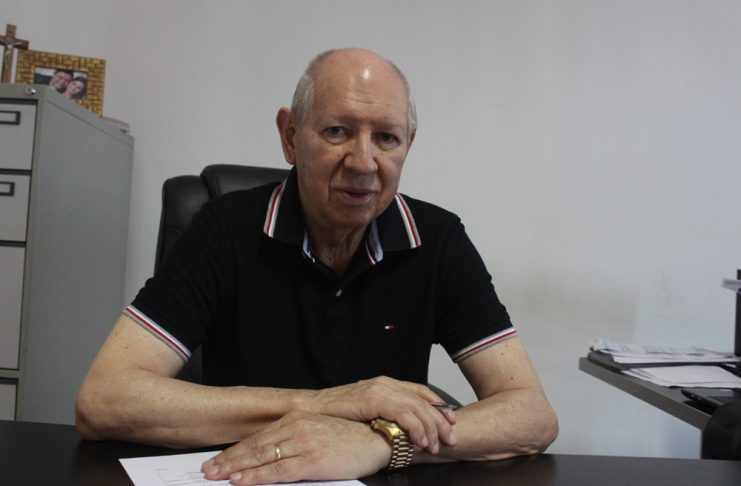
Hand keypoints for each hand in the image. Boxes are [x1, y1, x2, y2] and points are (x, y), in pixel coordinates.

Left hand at [202, 411, 389, 484]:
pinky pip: (278, 470)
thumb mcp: (316, 433)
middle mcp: (297, 426)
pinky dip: (257, 476)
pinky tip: (242, 480)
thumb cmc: (349, 439)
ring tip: (216, 476)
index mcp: (296, 418)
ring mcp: (304, 442)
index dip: (235, 450)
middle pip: (254, 446)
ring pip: (261, 457)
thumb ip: (292, 441)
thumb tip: (266, 456)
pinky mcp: (312, 459)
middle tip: (207, 470)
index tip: (217, 460)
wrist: (376, 440)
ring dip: (236, 468)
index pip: (258, 437)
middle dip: (228, 460)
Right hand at [308, 376, 456, 453]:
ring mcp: (380, 389)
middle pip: (424, 400)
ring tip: (436, 446)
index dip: (440, 407)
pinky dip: (415, 429)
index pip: (422, 392)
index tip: (452, 422)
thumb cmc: (336, 413)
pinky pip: (403, 414)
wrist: (311, 408)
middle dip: (442, 422)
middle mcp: (386, 383)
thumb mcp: (367, 410)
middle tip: (452, 439)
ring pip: (417, 408)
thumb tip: (404, 429)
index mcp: (387, 383)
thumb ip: (386, 413)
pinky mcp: (373, 399)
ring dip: (431, 429)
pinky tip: (420, 442)